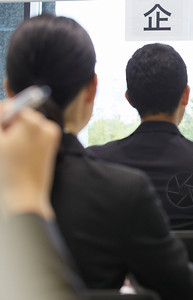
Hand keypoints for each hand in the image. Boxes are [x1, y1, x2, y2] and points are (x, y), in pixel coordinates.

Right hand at [0, 101, 60, 219]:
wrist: (23, 198)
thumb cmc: (5, 171)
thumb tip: (7, 104)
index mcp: (33, 122)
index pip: (11, 107)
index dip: (1, 122)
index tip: (3, 140)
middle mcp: (47, 126)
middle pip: (20, 117)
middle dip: (9, 128)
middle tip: (7, 151)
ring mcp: (52, 136)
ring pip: (26, 127)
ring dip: (16, 136)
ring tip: (14, 156)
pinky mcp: (52, 145)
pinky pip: (33, 136)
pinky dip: (24, 143)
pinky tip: (21, 158)